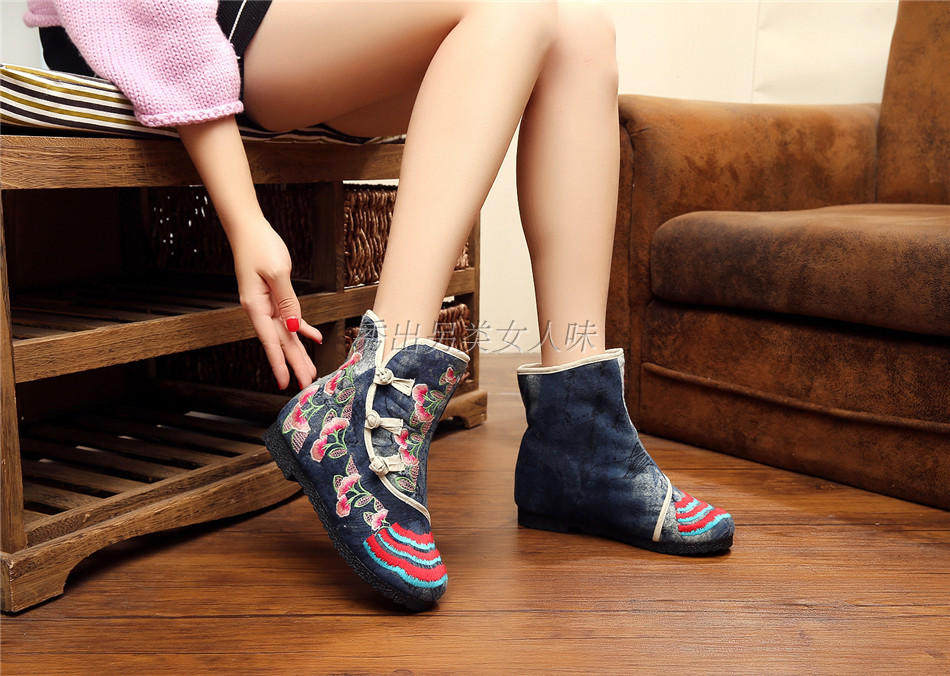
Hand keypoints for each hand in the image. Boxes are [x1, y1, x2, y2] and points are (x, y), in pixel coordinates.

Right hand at [229, 219, 322, 389]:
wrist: (249, 229)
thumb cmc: (259, 247)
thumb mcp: (277, 273)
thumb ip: (287, 301)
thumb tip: (294, 327)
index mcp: (256, 306)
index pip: (270, 341)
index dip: (279, 363)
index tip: (285, 382)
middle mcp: (260, 309)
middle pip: (281, 342)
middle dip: (294, 363)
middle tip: (306, 383)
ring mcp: (267, 304)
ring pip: (286, 334)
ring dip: (299, 351)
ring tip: (310, 370)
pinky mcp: (274, 296)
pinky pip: (290, 317)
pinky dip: (303, 328)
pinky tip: (313, 338)